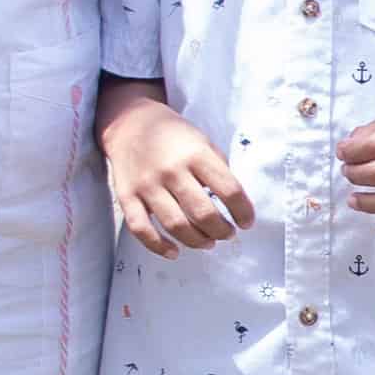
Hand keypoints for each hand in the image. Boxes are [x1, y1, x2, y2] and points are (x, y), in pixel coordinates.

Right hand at [102, 95, 256, 253]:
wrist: (130, 123)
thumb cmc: (173, 136)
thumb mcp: (203, 141)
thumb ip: (218, 169)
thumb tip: (235, 203)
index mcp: (196, 154)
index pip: (229, 190)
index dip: (243, 212)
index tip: (247, 222)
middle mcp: (171, 170)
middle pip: (203, 213)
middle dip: (222, 231)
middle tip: (228, 233)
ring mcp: (147, 185)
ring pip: (175, 225)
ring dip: (197, 241)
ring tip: (208, 242)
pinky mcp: (127, 197)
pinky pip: (142, 230)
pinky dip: (159, 246)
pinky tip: (174, 252)